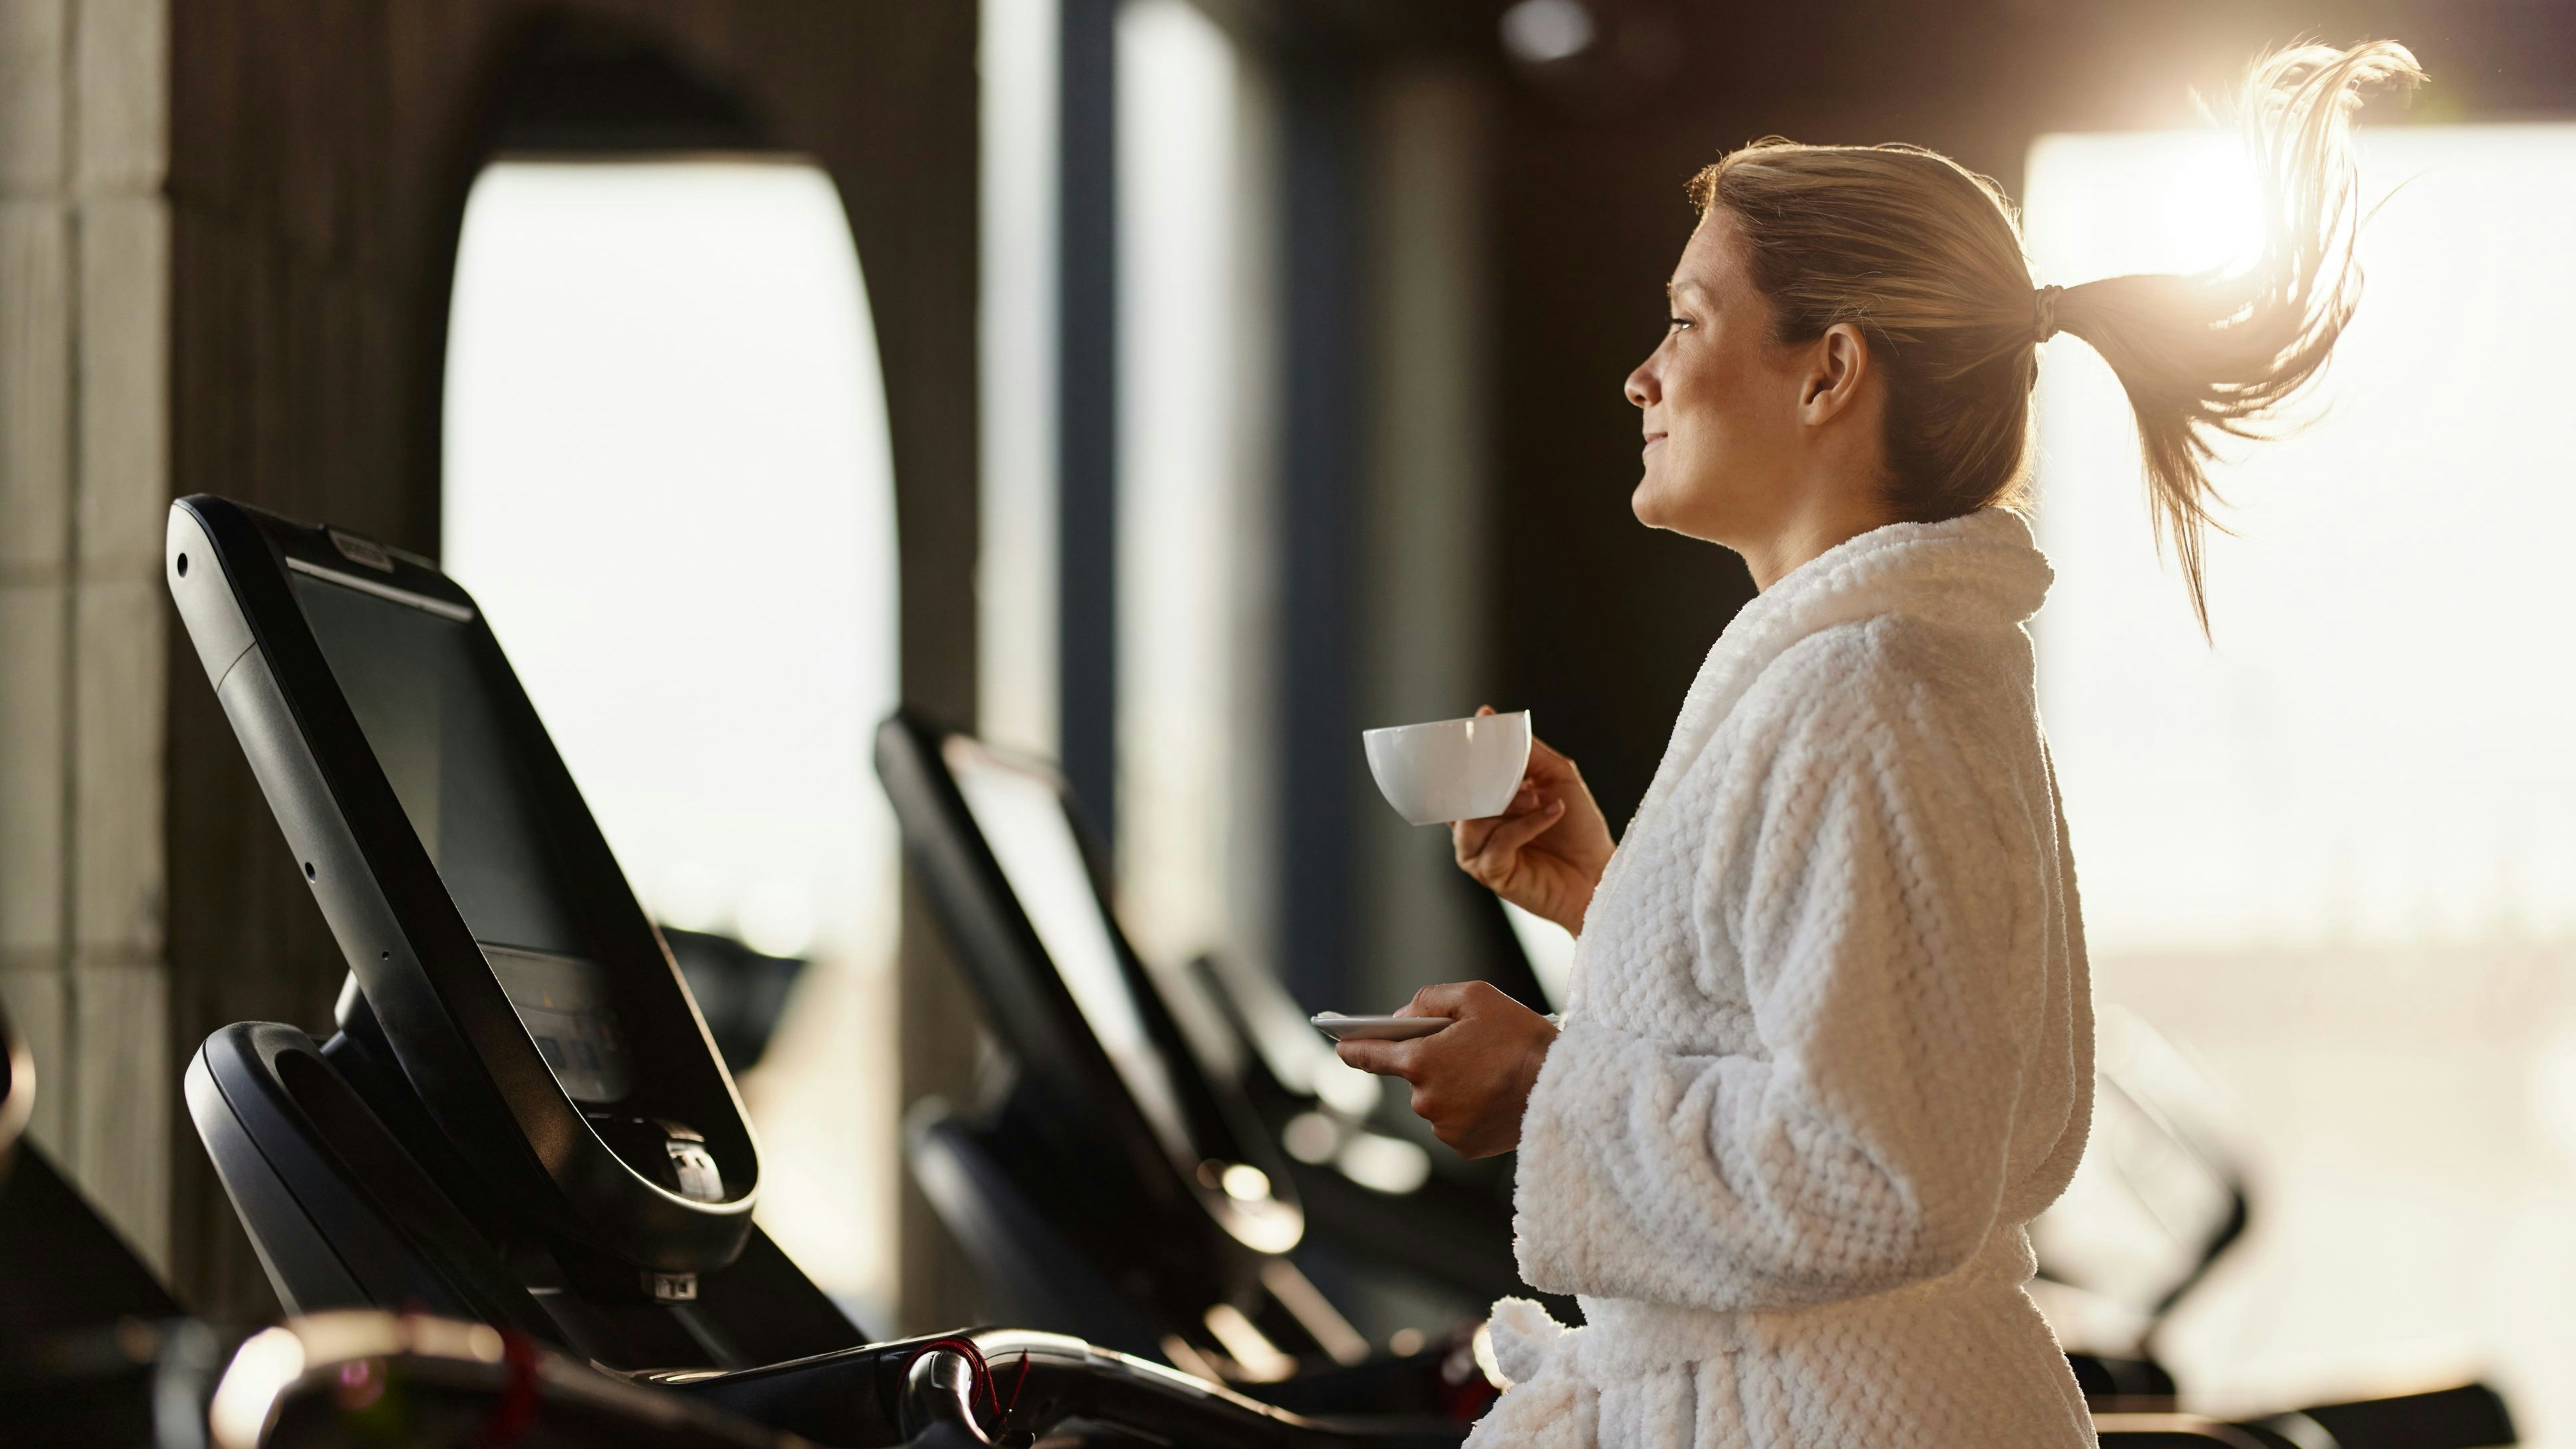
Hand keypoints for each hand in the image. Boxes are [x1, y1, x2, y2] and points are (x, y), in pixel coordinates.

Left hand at [1335, 981, 1557, 1158]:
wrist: (1566, 1088)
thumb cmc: (1520, 1036)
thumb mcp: (1475, 997)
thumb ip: (1428, 1000)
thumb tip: (1401, 1018)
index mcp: (1420, 1061)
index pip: (1370, 1055)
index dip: (1353, 1047)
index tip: (1340, 1044)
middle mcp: (1425, 1100)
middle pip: (1415, 1076)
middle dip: (1434, 1061)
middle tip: (1472, 1049)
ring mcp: (1444, 1127)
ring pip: (1437, 1100)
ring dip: (1453, 1087)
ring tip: (1491, 1073)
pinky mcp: (1464, 1146)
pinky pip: (1455, 1122)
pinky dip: (1468, 1109)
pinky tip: (1495, 1096)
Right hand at [1451, 708, 1613, 934]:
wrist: (1599, 874)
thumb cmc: (1579, 829)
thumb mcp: (1556, 776)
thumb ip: (1526, 751)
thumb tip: (1489, 716)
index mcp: (1483, 805)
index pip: (1458, 776)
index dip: (1464, 753)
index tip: (1478, 725)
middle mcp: (1474, 828)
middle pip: (1458, 797)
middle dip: (1485, 778)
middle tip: (1517, 772)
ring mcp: (1480, 853)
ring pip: (1472, 820)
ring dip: (1508, 803)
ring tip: (1538, 798)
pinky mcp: (1493, 874)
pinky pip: (1497, 842)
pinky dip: (1526, 824)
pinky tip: (1552, 812)